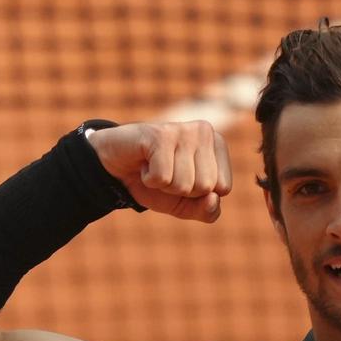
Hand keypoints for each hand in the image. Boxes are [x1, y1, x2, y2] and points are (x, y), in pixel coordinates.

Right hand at [87, 121, 231, 222]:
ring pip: (184, 184)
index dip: (198, 194)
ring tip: (155, 166)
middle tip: (166, 172)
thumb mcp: (185, 205)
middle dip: (180, 190)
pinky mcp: (160, 134)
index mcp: (218, 145)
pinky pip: (163, 178)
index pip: (223, 188)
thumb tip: (213, 198)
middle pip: (205, 187)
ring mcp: (183, 130)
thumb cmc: (156, 183)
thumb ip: (207, 210)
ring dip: (163, 185)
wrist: (116, 168)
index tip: (181, 177)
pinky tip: (144, 163)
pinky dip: (149, 180)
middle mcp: (205, 132)